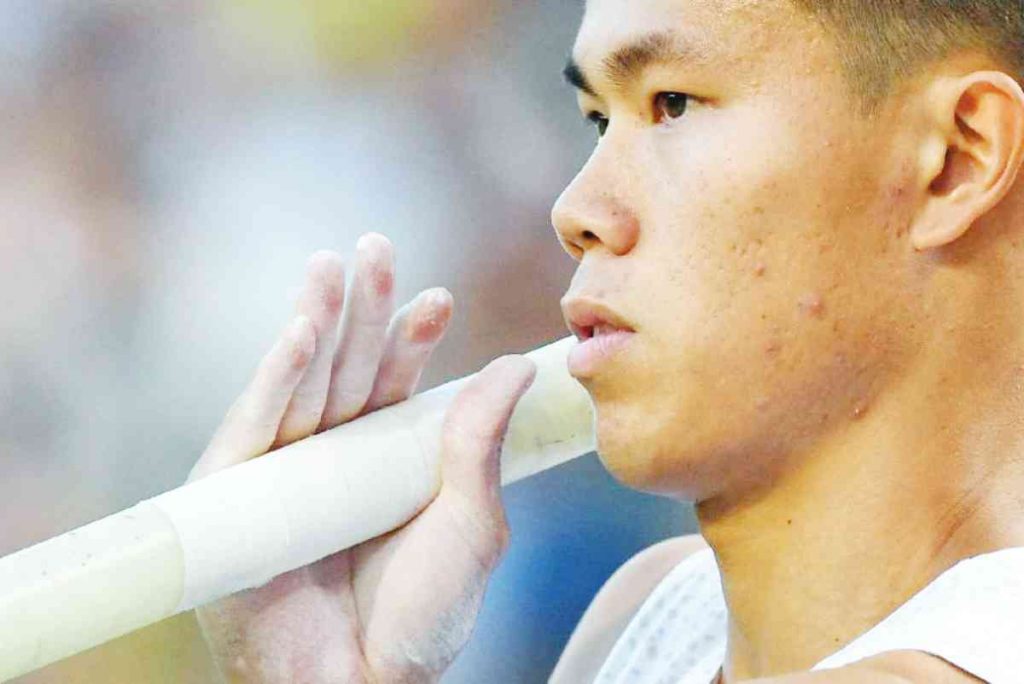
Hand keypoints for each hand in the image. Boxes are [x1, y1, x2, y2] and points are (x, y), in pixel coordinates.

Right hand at [189, 234, 536, 683]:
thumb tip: (511, 366)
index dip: (412, 339)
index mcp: (387, 462)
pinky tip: (303, 330)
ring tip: (334, 267)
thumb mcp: (470, 522)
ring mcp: (286, 472)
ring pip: (302, 382)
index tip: (437, 298)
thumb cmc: (422, 616)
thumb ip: (482, 444)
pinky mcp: (239, 495)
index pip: (397, 386)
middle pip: (347, 369)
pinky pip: (259, 425)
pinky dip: (277, 375)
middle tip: (375, 247)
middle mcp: (335, 458)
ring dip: (317, 321)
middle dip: (362, 308)